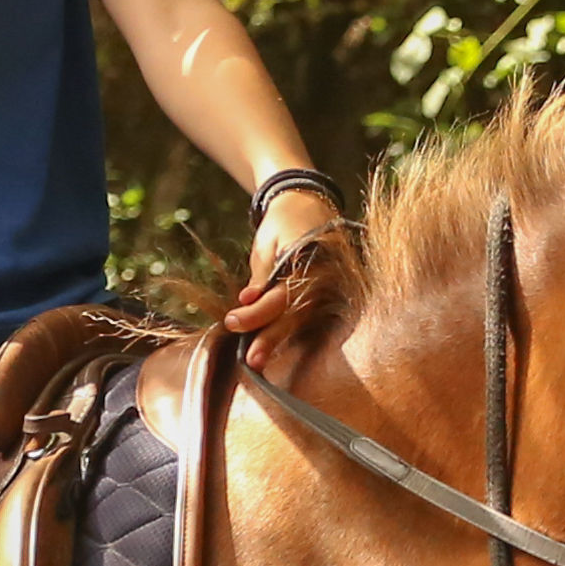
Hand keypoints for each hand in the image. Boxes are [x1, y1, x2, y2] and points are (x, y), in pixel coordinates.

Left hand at [223, 182, 355, 344]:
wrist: (309, 204)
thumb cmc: (282, 223)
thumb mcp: (266, 245)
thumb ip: (261, 274)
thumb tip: (247, 300)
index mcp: (310, 257)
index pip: (282, 293)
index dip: (258, 311)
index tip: (232, 321)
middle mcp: (326, 275)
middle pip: (295, 312)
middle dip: (270, 336)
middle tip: (250, 359)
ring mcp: (332, 287)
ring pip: (303, 319)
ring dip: (279, 340)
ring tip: (257, 361)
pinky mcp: (330, 295)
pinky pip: (309, 317)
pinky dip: (291, 333)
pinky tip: (274, 350)